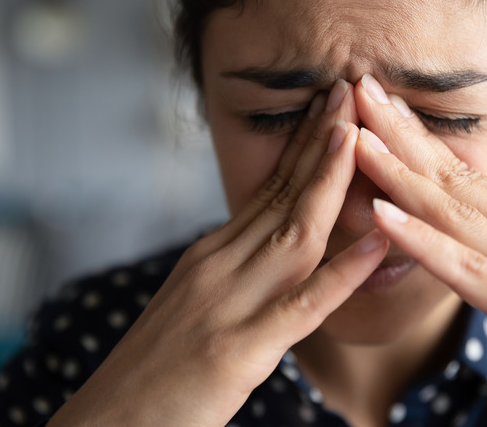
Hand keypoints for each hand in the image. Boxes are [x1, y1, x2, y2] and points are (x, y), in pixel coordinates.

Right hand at [48, 81, 387, 425]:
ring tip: (359, 136)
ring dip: (329, 181)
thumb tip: (271, 241)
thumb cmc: (157, 367)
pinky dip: (343, 272)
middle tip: (350, 92)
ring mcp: (229, 303)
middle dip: (321, 142)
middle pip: (282, 195)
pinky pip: (303, 304)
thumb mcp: (194, 301)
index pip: (268, 189)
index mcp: (212, 255)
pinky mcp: (239, 348)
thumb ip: (233, 268)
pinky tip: (376, 243)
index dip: (304, 146)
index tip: (331, 108)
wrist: (110, 421)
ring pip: (293, 233)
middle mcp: (219, 266)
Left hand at [352, 75, 486, 425]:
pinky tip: (381, 213)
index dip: (419, 140)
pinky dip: (419, 237)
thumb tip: (474, 238)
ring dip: (396, 172)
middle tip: (358, 91)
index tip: (382, 109)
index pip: (466, 173)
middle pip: (453, 176)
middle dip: (399, 133)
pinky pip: (463, 266)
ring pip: (451, 211)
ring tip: (354, 138)